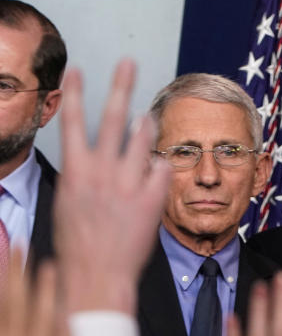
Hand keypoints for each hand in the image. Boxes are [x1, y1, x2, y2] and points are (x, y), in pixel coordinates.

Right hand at [54, 60, 170, 314]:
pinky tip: (152, 176)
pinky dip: (158, 168)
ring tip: (146, 117)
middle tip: (128, 61)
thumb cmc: (78, 243)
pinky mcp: (152, 198)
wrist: (98, 274)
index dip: (76, 93)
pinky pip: (161, 169)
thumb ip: (82, 176)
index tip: (78, 70)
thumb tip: (89, 159)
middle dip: (120, 85)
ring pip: (144, 138)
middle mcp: (103, 172)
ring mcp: (130, 183)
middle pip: (113, 117)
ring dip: (146, 125)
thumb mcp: (68, 203)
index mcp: (75, 171)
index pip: (73, 122)